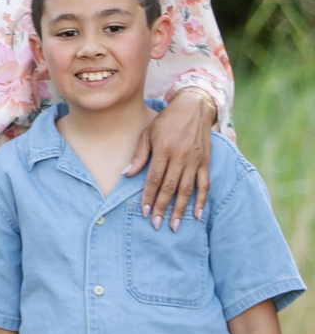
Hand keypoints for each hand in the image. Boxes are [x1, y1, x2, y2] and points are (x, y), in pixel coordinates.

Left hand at [125, 88, 214, 231]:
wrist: (194, 107)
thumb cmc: (166, 121)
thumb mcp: (147, 133)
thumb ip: (139, 155)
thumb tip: (127, 174)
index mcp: (163, 149)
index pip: (154, 178)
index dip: (149, 196)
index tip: (144, 212)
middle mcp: (180, 157)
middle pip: (170, 187)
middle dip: (162, 208)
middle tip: (157, 225)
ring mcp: (195, 160)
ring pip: (187, 190)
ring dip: (181, 209)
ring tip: (175, 226)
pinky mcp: (206, 162)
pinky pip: (205, 184)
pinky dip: (202, 200)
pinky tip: (198, 214)